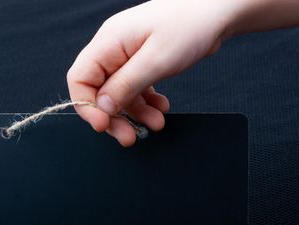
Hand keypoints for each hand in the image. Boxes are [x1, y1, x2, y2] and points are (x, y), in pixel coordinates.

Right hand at [67, 0, 237, 145]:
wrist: (219, 9)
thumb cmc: (190, 25)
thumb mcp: (157, 60)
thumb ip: (126, 85)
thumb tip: (102, 107)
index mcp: (109, 42)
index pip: (79, 78)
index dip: (87, 105)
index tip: (103, 125)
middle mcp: (113, 49)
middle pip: (98, 91)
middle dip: (113, 117)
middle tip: (128, 137)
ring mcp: (128, 56)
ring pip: (119, 94)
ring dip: (134, 114)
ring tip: (156, 124)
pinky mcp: (143, 62)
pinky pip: (135, 89)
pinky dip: (146, 103)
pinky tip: (161, 109)